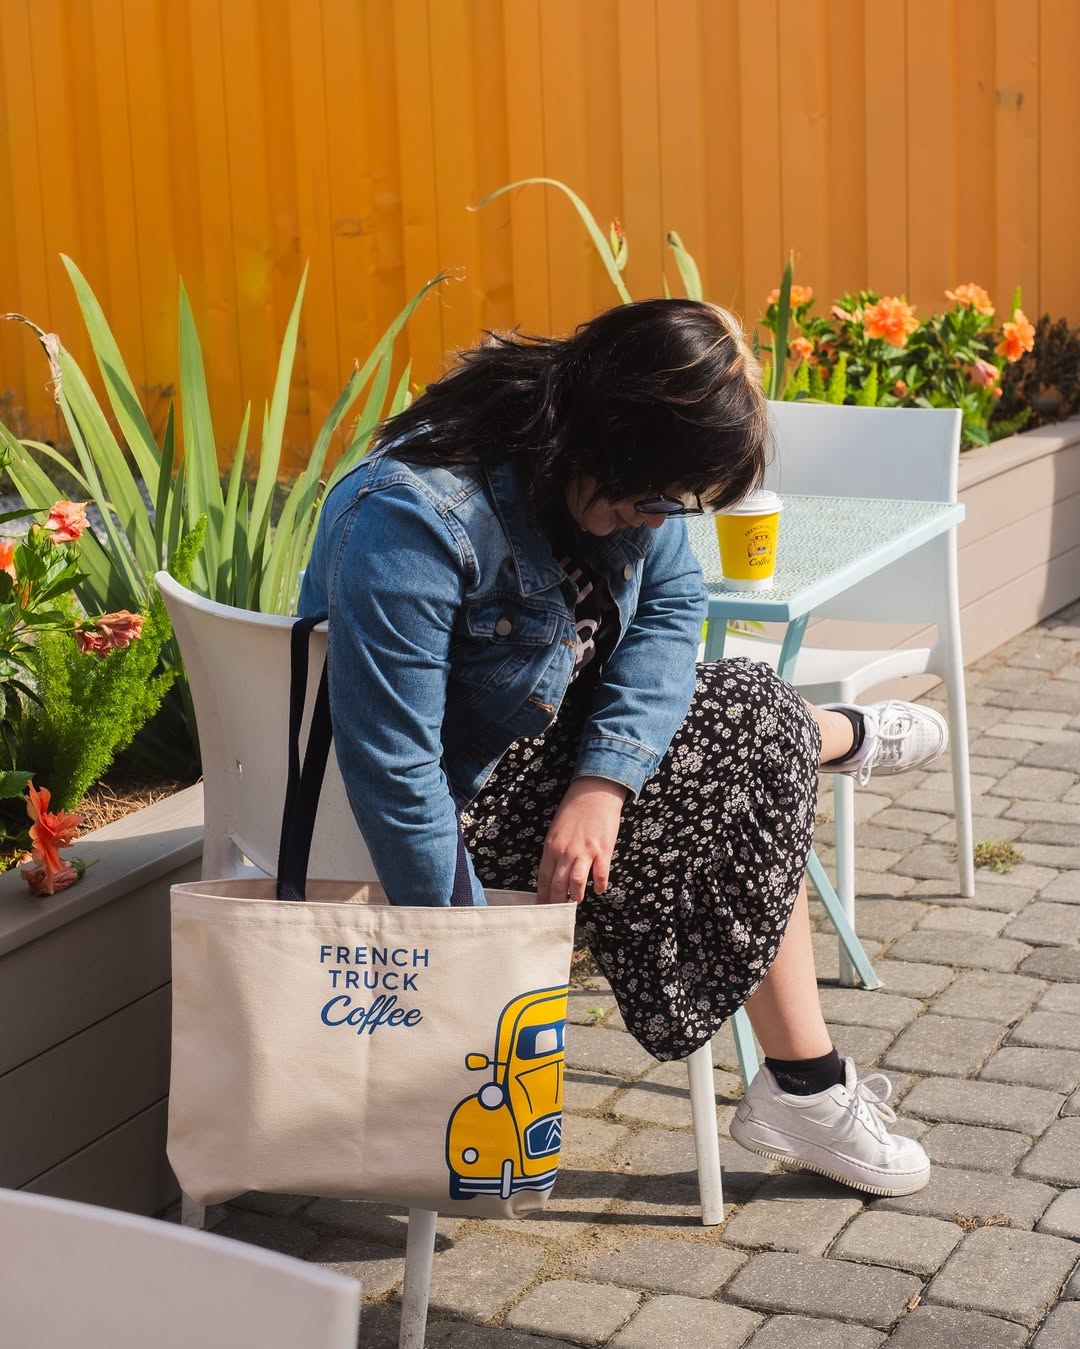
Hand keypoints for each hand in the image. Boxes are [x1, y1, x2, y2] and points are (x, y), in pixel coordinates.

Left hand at [537, 776, 626, 903]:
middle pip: (558, 884)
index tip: (541, 908)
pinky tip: (599, 889)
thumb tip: (554, 871)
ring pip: (576, 883)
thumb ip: (555, 850)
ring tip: (576, 900)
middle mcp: (566, 852)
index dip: (542, 896)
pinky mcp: (603, 851)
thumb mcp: (556, 829)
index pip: (543, 878)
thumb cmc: (574, 808)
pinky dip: (600, 886)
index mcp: (551, 847)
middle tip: (558, 912)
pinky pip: (601, 875)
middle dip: (556, 901)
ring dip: (576, 896)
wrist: (595, 792)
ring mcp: (585, 852)